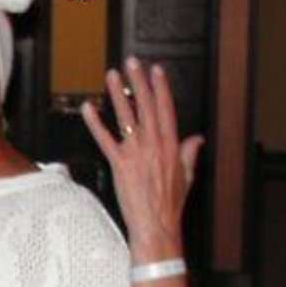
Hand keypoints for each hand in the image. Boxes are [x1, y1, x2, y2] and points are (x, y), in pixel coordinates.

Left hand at [78, 57, 200, 259]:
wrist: (157, 223)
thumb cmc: (170, 203)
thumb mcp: (187, 175)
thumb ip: (190, 153)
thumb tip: (197, 138)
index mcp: (171, 145)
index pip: (166, 109)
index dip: (160, 88)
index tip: (156, 70)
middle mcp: (154, 144)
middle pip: (146, 106)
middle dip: (139, 82)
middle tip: (132, 63)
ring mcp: (136, 153)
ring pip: (127, 117)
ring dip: (118, 94)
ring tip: (111, 76)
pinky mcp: (120, 164)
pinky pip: (105, 139)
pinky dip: (96, 123)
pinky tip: (88, 108)